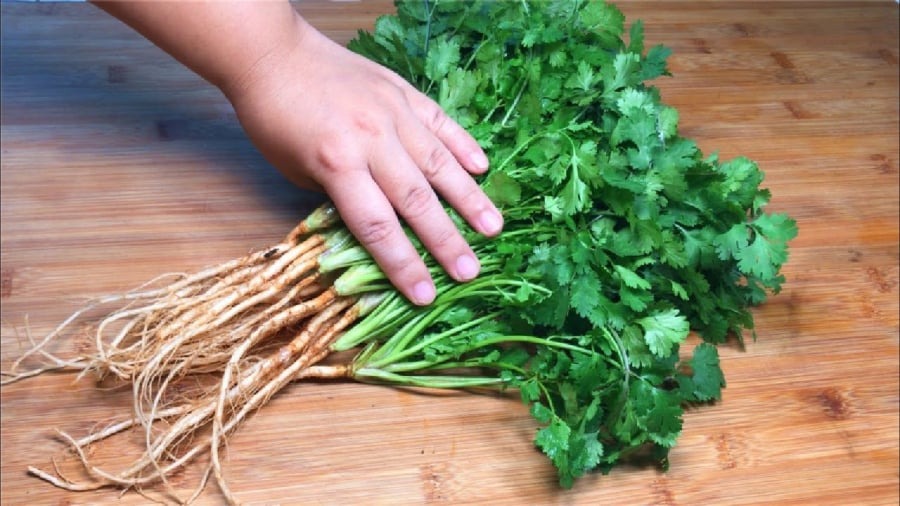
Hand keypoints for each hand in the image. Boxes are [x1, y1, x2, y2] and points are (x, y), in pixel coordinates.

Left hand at [223, 15, 502, 304]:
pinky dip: (463, 145)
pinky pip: (440, 122)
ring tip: (493, 227)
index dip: (404, 265)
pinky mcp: (402, 91)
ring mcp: (393, 113)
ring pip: (439, 163)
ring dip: (469, 198)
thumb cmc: (274, 119)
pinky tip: (482, 168)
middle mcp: (372, 140)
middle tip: (471, 271)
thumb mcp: (294, 170)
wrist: (272, 53)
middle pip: (417, 201)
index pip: (377, 227)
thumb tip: (375, 222)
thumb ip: (339, 195)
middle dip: (446, 241)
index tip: (425, 296)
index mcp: (337, 165)